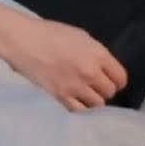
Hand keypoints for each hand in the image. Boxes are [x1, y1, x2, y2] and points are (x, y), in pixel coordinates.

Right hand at [7, 18, 127, 110]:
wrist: (24, 41)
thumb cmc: (51, 33)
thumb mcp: (80, 36)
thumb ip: (95, 53)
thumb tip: (104, 69)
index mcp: (97, 54)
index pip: (120, 78)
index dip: (117, 80)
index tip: (111, 81)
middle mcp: (90, 72)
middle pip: (110, 92)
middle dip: (104, 90)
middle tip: (95, 87)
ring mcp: (75, 87)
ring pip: (97, 105)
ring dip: (93, 101)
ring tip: (85, 96)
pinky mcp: (60, 98)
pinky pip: (79, 112)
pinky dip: (80, 109)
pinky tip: (75, 103)